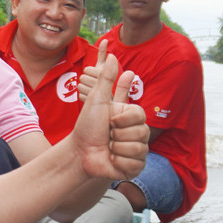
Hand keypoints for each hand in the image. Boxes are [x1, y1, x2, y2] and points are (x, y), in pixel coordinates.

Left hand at [69, 52, 147, 180]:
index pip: (140, 115)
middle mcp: (137, 132)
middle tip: (107, 136)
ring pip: (139, 149)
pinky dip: (120, 162)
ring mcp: (137, 150)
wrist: (80, 152)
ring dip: (118, 149)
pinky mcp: (135, 167)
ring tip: (108, 148)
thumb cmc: (87, 126)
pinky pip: (136, 164)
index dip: (122, 119)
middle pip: (142, 132)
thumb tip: (112, 55)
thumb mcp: (96, 100)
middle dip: (118, 135)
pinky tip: (112, 160)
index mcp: (131, 116)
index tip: (109, 120)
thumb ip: (106, 78)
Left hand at [76, 39, 109, 102]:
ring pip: (80, 87)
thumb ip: (103, 54)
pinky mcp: (94, 105)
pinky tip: (91, 99)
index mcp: (107, 76)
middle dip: (87, 80)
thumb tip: (104, 40)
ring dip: (85, 88)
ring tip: (94, 92)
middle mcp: (106, 86)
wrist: (108, 104)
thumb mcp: (103, 67)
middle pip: (83, 78)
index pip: (88, 70)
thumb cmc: (105, 82)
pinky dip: (84, 97)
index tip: (98, 76)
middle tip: (95, 85)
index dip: (91, 72)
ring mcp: (100, 97)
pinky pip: (81, 96)